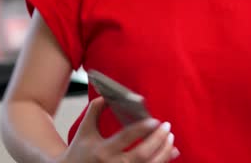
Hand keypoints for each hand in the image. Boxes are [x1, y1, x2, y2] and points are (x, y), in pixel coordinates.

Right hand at [58, 97, 179, 162]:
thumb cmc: (79, 151)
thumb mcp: (85, 129)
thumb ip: (95, 109)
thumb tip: (109, 95)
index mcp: (102, 151)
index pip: (126, 138)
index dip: (142, 129)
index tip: (155, 120)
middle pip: (141, 155)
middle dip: (157, 141)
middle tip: (167, 127)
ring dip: (163, 153)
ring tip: (171, 139)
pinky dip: (162, 162)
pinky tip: (170, 153)